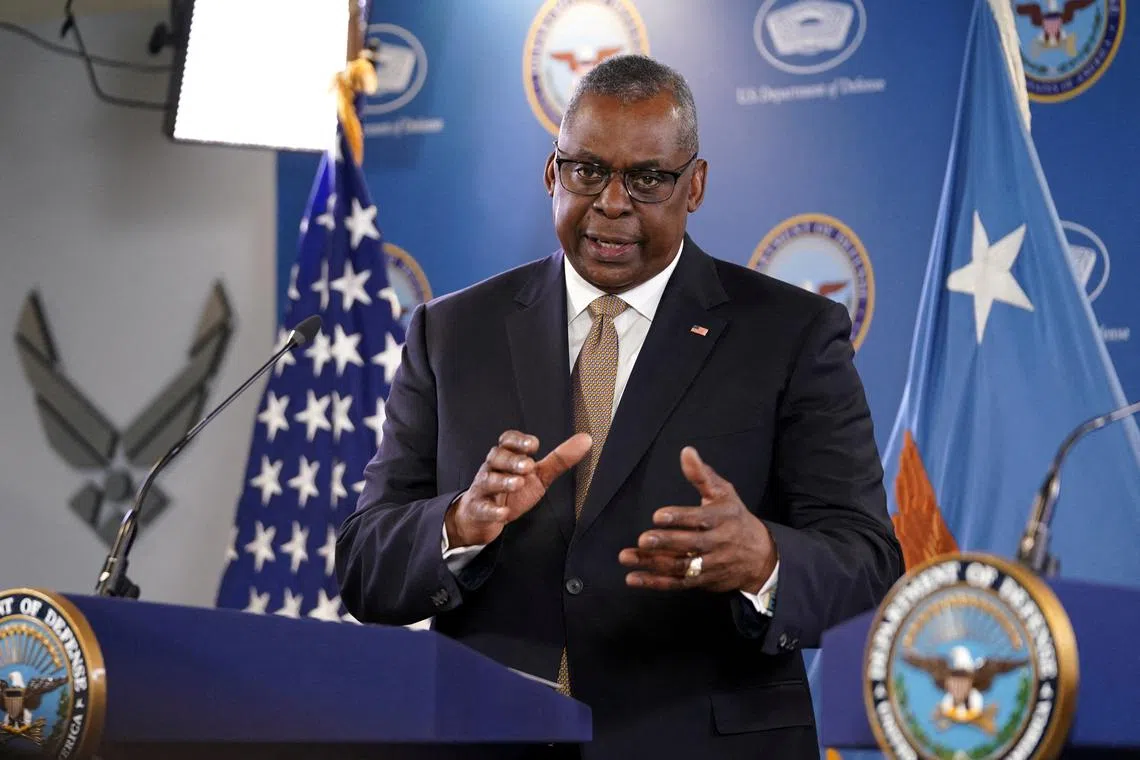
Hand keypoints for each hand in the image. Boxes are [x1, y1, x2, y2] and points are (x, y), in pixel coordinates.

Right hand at [445, 430, 591, 547]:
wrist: (483, 517)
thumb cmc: (512, 492)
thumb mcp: (538, 475)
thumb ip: (559, 459)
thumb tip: (586, 440)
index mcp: (507, 457)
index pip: (507, 440)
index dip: (518, 440)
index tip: (534, 444)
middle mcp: (493, 469)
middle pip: (496, 456)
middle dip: (512, 460)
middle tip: (528, 465)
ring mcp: (483, 489)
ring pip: (488, 480)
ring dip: (503, 481)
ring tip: (518, 483)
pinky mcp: (478, 510)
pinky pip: (482, 508)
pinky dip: (492, 511)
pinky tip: (503, 513)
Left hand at [619, 446, 777, 592]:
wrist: (760, 556)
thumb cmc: (735, 518)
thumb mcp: (723, 493)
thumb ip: (702, 475)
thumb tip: (686, 452)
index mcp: (722, 519)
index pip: (700, 519)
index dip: (679, 518)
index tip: (658, 516)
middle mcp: (716, 543)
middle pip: (690, 545)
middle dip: (666, 543)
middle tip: (643, 539)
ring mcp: (709, 565)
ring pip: (680, 566)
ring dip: (652, 563)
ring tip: (627, 556)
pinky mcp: (702, 581)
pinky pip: (677, 584)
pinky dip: (655, 583)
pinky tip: (633, 578)